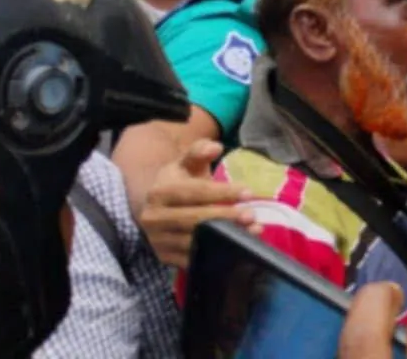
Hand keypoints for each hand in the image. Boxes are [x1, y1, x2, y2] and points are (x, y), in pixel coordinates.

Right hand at [138, 139, 259, 267]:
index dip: (222, 193)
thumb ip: (199, 151)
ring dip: (226, 238)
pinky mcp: (165, 259)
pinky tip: (238, 248)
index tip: (248, 193)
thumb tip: (215, 147)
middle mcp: (153, 219)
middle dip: (226, 218)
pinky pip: (193, 260)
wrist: (154, 209)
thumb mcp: (186, 163)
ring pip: (195, 242)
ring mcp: (158, 241)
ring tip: (253, 231)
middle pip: (194, 220)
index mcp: (159, 192)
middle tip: (252, 215)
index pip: (194, 193)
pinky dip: (217, 256)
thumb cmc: (177, 183)